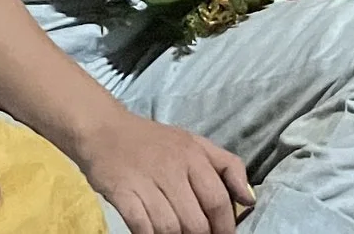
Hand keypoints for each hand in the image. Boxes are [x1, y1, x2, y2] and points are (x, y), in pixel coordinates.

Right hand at [67, 108, 254, 233]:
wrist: (104, 130)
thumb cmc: (153, 141)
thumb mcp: (194, 143)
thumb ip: (227, 166)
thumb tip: (250, 199)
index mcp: (194, 154)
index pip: (219, 200)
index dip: (226, 227)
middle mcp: (172, 167)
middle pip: (196, 221)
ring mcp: (145, 181)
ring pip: (170, 228)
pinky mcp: (122, 192)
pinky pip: (142, 227)